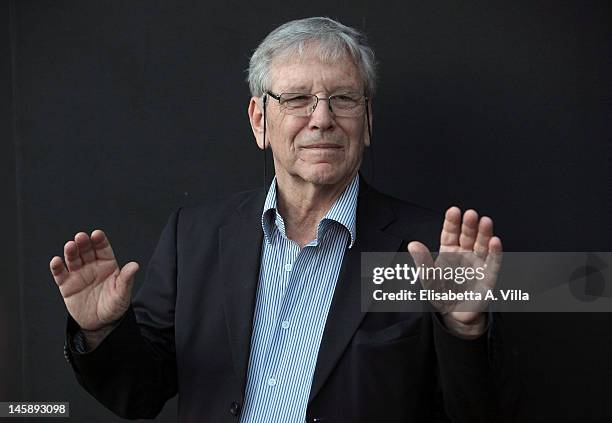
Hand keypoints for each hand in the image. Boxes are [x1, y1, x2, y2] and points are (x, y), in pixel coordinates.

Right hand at [50, 230, 138, 330]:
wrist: (101, 324)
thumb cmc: (114, 306)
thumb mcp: (122, 294)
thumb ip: (126, 279)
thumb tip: (135, 265)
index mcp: (107, 264)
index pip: (103, 249)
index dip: (100, 241)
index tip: (97, 234)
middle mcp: (92, 266)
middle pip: (86, 251)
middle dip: (83, 243)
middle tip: (81, 237)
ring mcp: (78, 274)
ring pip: (73, 259)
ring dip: (71, 252)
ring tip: (70, 246)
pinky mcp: (66, 285)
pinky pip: (60, 274)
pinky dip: (57, 267)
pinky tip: (56, 261)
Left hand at [407, 207, 501, 335]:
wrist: (454, 315)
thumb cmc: (442, 294)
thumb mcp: (428, 279)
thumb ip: (422, 262)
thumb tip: (413, 245)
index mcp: (449, 251)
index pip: (450, 233)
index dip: (452, 222)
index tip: (454, 211)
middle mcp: (465, 254)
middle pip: (468, 236)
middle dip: (469, 225)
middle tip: (470, 214)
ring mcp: (477, 264)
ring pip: (482, 245)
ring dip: (484, 233)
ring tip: (485, 221)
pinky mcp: (488, 277)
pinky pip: (493, 263)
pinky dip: (495, 252)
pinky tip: (495, 241)